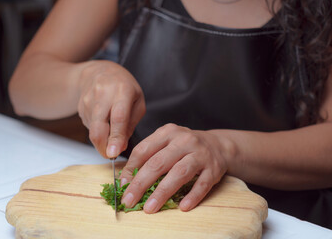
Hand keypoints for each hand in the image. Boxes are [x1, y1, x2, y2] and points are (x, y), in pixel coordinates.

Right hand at [78, 60, 144, 157]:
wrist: (98, 72)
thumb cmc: (124, 88)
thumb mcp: (137, 102)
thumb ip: (131, 125)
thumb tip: (120, 147)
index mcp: (122, 90)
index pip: (118, 117)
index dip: (115, 137)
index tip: (113, 153)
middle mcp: (102, 94)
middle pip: (99, 127)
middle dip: (103, 146)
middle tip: (110, 156)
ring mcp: (88, 100)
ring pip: (93, 130)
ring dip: (103, 138)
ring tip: (112, 127)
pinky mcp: (80, 108)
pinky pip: (89, 127)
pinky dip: (98, 130)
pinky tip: (103, 119)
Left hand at [119, 124, 234, 212]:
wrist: (217, 145)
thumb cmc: (185, 147)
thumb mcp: (166, 143)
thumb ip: (148, 156)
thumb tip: (126, 180)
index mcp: (167, 132)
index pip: (143, 150)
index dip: (131, 169)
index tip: (123, 186)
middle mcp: (183, 140)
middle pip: (158, 163)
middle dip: (141, 184)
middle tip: (129, 200)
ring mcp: (200, 154)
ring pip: (179, 173)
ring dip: (162, 192)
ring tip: (150, 208)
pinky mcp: (213, 168)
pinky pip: (202, 184)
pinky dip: (192, 196)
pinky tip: (182, 206)